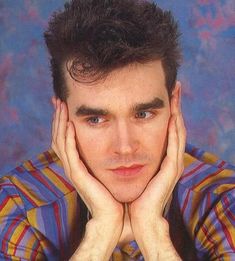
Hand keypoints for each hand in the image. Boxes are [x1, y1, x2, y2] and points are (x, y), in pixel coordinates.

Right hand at [51, 98, 122, 259]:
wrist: (116, 215)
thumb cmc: (116, 193)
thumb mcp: (112, 169)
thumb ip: (110, 156)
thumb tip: (121, 142)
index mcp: (81, 162)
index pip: (68, 137)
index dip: (65, 121)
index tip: (68, 104)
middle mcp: (74, 164)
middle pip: (60, 136)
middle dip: (59, 117)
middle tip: (58, 99)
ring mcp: (74, 170)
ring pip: (60, 141)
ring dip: (60, 122)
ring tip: (61, 105)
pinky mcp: (77, 175)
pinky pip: (68, 152)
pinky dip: (67, 137)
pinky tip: (68, 123)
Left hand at [128, 83, 185, 259]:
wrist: (137, 218)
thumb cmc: (132, 195)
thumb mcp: (129, 170)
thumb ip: (126, 156)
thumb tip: (114, 143)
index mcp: (160, 157)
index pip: (165, 128)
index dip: (165, 110)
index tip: (162, 93)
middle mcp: (169, 158)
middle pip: (175, 125)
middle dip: (175, 105)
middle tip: (173, 85)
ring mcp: (173, 163)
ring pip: (178, 131)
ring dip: (178, 111)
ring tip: (176, 92)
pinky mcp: (172, 170)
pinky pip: (175, 144)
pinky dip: (175, 128)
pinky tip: (174, 113)